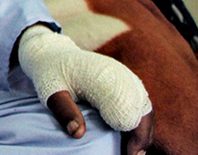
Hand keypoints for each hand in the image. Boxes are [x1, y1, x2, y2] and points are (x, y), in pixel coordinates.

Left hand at [16, 26, 153, 154]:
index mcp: (104, 78)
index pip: (127, 113)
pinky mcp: (128, 83)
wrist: (56, 53)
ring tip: (135, 153)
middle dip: (142, 139)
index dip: (132, 137)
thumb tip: (78, 134)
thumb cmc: (52, 73)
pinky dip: (141, 124)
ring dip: (144, 133)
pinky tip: (133, 139)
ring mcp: (127, 79)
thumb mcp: (51, 90)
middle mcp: (122, 77)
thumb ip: (63, 110)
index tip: (128, 154)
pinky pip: (142, 106)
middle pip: (143, 114)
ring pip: (146, 111)